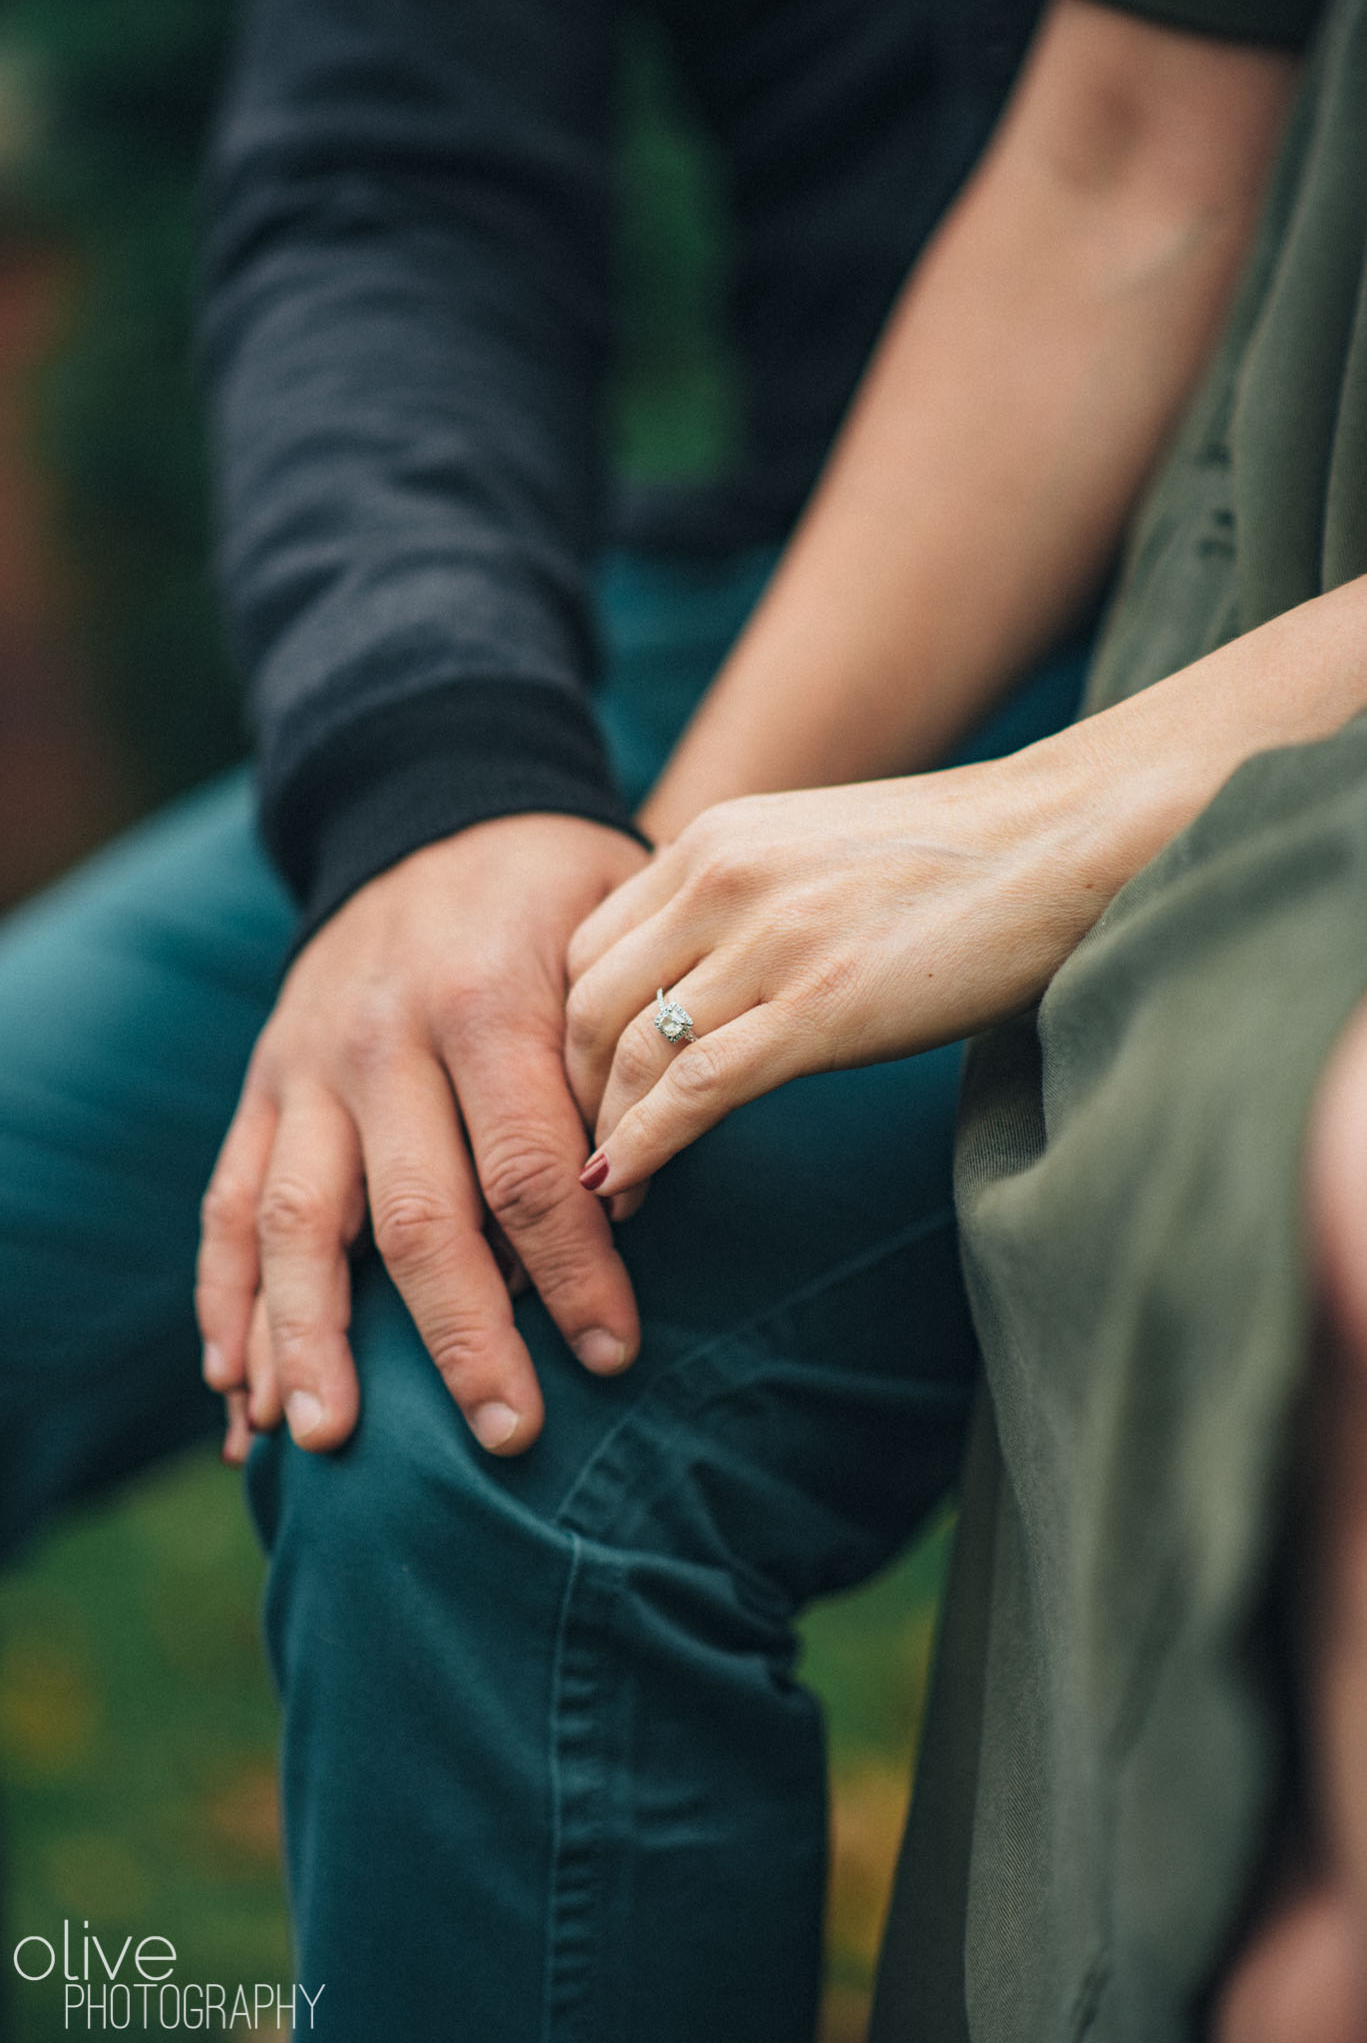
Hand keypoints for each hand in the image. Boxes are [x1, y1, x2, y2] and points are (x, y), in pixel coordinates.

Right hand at [197, 814, 648, 1458]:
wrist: (433, 805)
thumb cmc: (554, 891)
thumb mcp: (612, 937)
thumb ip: (615, 1062)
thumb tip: (621, 1206)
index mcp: (483, 999)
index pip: (529, 1167)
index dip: (575, 1271)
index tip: (613, 1355)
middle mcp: (379, 1039)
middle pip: (414, 1215)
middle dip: (461, 1337)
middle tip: (506, 1437)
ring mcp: (306, 1066)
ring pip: (296, 1221)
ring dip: (311, 1339)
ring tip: (329, 1440)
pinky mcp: (263, 1085)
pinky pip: (229, 1203)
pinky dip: (228, 1299)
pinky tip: (237, 1388)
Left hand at [565, 754, 1102, 1195]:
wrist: (1068, 838)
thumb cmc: (960, 864)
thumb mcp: (815, 855)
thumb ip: (744, 903)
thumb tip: (703, 983)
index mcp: (714, 839)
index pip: (588, 946)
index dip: (568, 1032)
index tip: (578, 1091)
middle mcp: (720, 877)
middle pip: (587, 1002)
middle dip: (568, 1090)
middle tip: (575, 1153)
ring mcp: (768, 940)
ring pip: (630, 1051)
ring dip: (601, 1132)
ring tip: (602, 1192)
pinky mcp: (820, 1005)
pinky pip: (693, 1090)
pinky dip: (643, 1146)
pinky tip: (623, 1188)